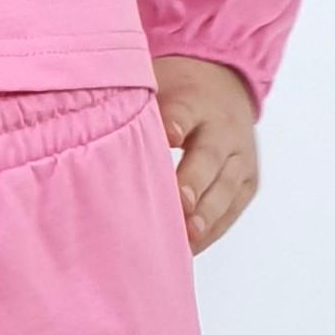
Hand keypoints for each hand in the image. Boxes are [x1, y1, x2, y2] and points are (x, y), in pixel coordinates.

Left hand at [152, 54, 258, 252]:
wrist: (224, 85)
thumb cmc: (177, 94)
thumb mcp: (157, 86)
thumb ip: (133, 104)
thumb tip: (86, 126)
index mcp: (195, 100)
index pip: (185, 111)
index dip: (176, 122)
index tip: (169, 136)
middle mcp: (223, 129)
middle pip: (209, 154)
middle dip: (194, 180)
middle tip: (180, 202)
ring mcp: (240, 157)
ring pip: (226, 186)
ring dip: (207, 213)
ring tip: (188, 236)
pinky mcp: (248, 181)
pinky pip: (232, 208)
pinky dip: (213, 229)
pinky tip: (190, 248)